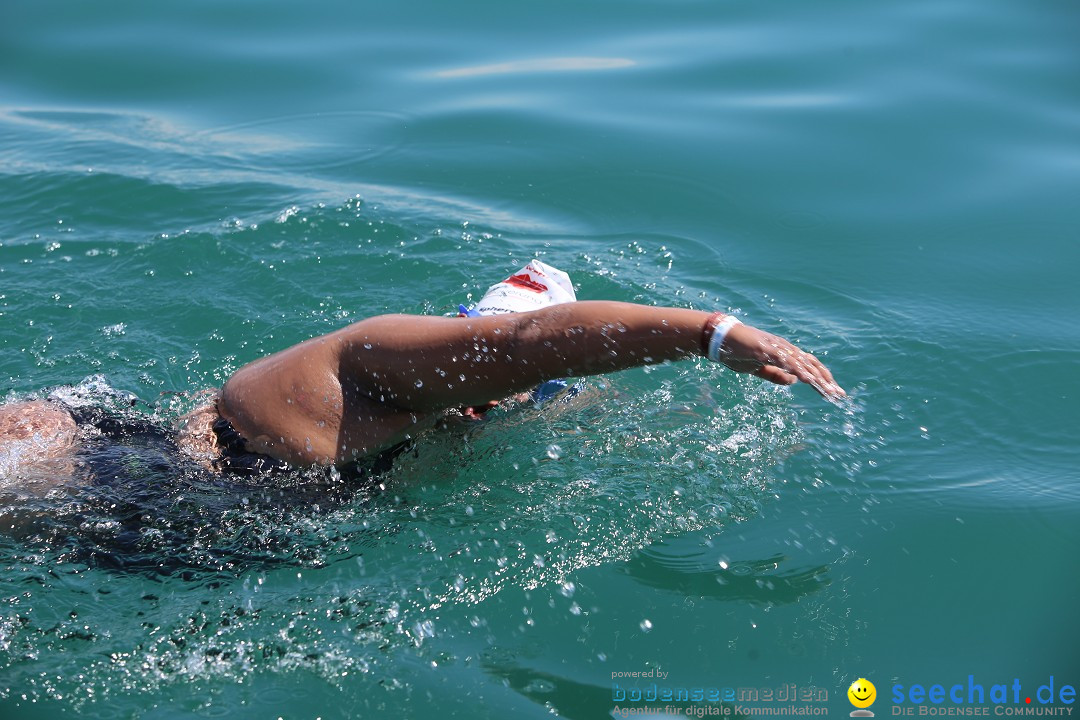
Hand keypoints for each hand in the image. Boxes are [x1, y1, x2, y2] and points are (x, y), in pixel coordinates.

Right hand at [718, 323, 845, 399]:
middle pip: (811, 364)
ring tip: (828, 390)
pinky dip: (798, 369)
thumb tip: (794, 381)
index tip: (833, 393)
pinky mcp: (765, 349)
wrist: (720, 339)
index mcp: (784, 353)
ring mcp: (775, 347)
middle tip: (838, 395)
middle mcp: (784, 348)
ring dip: (816, 377)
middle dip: (825, 380)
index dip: (822, 378)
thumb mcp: (759, 369)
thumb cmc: (738, 352)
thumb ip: (776, 375)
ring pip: (802, 363)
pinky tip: (808, 379)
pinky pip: (785, 360)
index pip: (809, 365)